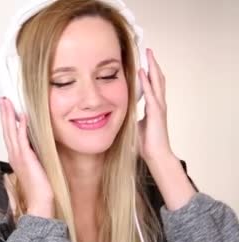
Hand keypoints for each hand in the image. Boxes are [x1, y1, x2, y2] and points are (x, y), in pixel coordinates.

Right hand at [0, 97, 53, 217]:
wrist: (40, 202)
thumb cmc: (40, 188)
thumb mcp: (36, 166)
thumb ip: (34, 154)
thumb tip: (38, 143)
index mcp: (15, 156)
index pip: (9, 134)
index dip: (7, 120)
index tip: (6, 107)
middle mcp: (14, 155)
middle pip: (6, 130)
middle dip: (4, 113)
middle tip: (2, 99)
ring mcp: (18, 156)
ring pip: (11, 131)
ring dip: (9, 116)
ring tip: (7, 102)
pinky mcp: (26, 158)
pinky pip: (22, 139)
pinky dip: (21, 127)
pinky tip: (22, 116)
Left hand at [137, 49, 195, 209]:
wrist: (155, 154)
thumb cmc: (145, 142)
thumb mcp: (134, 124)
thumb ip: (130, 115)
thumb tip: (119, 112)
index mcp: (154, 105)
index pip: (152, 84)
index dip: (149, 72)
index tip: (144, 60)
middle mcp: (159, 103)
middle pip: (157, 78)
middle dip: (153, 63)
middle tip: (148, 50)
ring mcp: (159, 107)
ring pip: (157, 82)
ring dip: (152, 67)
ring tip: (148, 54)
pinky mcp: (156, 113)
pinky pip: (151, 94)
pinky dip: (147, 82)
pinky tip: (143, 72)